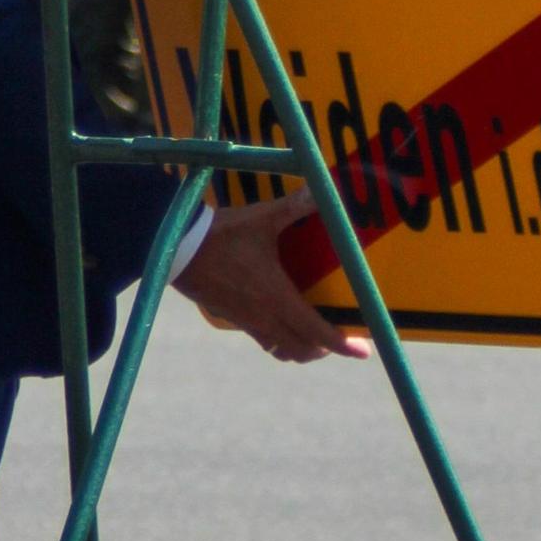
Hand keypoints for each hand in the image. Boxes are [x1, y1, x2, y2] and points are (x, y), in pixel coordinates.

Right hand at [172, 193, 371, 363]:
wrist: (177, 249)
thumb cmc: (222, 236)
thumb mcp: (261, 218)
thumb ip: (294, 206)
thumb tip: (321, 189)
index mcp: (278, 297)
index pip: (317, 332)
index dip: (342, 344)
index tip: (362, 351)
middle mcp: (265, 317)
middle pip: (303, 350)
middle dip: (326, 349)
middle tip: (341, 338)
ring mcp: (248, 322)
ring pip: (282, 350)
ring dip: (302, 349)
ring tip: (315, 336)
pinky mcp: (233, 319)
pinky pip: (264, 340)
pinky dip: (281, 340)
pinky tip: (282, 322)